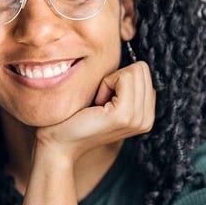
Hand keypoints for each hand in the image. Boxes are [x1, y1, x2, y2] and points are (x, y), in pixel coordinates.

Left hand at [33, 60, 155, 163]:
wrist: (58, 143)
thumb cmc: (75, 117)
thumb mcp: (106, 99)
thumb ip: (124, 85)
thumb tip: (133, 60)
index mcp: (146, 114)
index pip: (144, 72)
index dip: (119, 78)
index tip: (103, 99)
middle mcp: (147, 119)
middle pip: (142, 69)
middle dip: (116, 78)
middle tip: (99, 101)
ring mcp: (138, 119)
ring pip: (134, 70)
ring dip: (110, 82)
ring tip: (98, 104)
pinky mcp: (124, 115)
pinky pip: (124, 77)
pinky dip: (106, 84)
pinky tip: (96, 104)